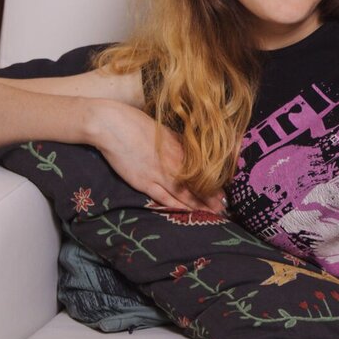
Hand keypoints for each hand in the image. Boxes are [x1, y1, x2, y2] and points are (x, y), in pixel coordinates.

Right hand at [86, 100, 223, 211]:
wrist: (112, 125)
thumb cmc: (137, 123)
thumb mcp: (165, 132)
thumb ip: (179, 143)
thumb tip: (191, 150)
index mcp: (180, 150)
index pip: (203, 172)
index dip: (215, 185)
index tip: (225, 194)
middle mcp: (173, 164)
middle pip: (197, 186)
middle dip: (211, 200)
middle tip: (224, 211)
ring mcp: (158, 175)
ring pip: (183, 195)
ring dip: (197, 206)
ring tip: (211, 215)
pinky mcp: (143, 182)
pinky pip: (162, 198)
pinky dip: (175, 206)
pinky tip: (185, 213)